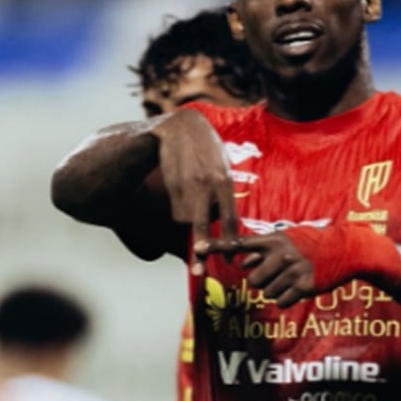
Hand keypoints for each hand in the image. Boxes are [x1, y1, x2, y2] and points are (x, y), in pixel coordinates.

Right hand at [155, 109, 237, 272]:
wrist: (179, 128)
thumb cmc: (207, 151)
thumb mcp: (221, 167)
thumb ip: (224, 193)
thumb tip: (223, 223)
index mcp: (224, 181)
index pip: (229, 218)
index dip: (229, 241)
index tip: (228, 258)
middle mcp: (206, 185)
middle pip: (202, 225)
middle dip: (201, 250)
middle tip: (199, 272)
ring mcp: (186, 186)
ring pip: (186, 218)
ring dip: (189, 218)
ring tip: (192, 194)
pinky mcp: (170, 186)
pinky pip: (176, 209)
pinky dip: (179, 208)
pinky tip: (182, 189)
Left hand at [195, 224, 400, 307]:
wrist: (347, 250)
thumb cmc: (313, 244)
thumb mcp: (288, 240)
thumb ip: (263, 250)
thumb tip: (241, 264)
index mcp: (274, 240)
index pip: (240, 244)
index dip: (216, 246)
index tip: (196, 248)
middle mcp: (281, 254)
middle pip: (253, 280)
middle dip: (263, 281)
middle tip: (280, 274)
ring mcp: (293, 270)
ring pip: (267, 293)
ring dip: (277, 290)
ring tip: (293, 278)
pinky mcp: (304, 286)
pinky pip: (281, 302)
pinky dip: (287, 299)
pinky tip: (300, 287)